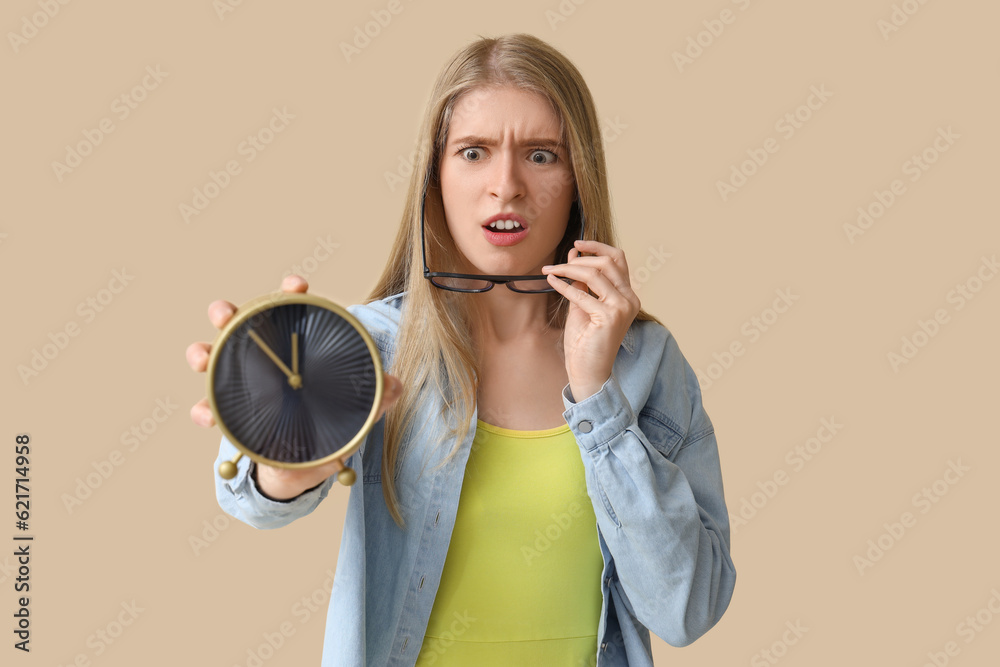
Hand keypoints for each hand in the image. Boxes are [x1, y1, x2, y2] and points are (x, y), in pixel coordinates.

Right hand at [186, 274, 402, 498]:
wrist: (305, 465)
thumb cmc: (329, 424)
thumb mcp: (357, 410)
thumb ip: (377, 397)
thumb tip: (395, 383)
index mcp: (296, 349)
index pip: (291, 310)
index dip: (290, 293)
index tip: (295, 285)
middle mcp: (264, 360)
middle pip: (239, 324)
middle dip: (227, 313)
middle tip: (224, 314)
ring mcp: (242, 385)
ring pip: (212, 358)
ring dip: (202, 352)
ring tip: (201, 357)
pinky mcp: (230, 416)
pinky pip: (208, 408)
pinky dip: (203, 409)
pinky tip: (207, 415)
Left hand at [541, 239, 640, 400]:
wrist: (588, 371)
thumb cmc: (585, 341)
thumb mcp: (582, 303)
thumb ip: (581, 280)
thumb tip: (574, 254)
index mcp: (627, 295)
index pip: (618, 259)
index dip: (597, 247)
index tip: (577, 244)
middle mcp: (630, 299)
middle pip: (607, 263)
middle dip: (579, 259)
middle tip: (556, 264)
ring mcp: (622, 308)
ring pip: (595, 274)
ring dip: (568, 269)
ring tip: (551, 271)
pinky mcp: (609, 317)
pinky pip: (582, 293)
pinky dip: (564, 285)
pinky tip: (552, 281)